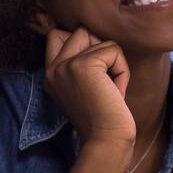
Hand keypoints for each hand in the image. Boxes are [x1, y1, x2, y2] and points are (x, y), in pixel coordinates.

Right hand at [42, 25, 135, 149]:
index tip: (97, 71)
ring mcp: (65, 65)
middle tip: (106, 80)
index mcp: (50, 74)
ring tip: (111, 88)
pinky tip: (116, 92)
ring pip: (99, 39)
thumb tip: (94, 35)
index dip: (82, 43)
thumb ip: (82, 62)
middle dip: (101, 50)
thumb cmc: (104, 118)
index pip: (57, 35)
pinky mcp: (83, 65)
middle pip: (81, 32)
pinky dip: (122, 70)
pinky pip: (114, 50)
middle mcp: (53, 68)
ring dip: (114, 61)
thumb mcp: (86, 88)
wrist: (107, 140)